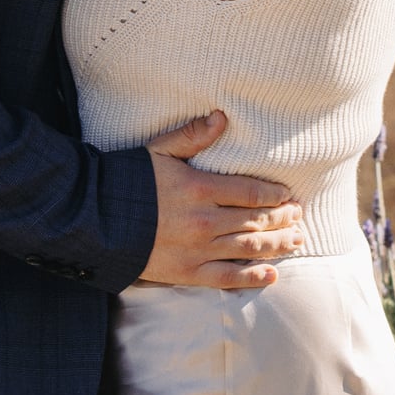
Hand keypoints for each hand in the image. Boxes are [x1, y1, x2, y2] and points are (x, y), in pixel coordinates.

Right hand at [137, 109, 304, 288]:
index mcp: (199, 188)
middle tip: (299, 216)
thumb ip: (192, 136)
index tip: (288, 195)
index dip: (274, 195)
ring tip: (297, 241)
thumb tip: (221, 117)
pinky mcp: (188, 273)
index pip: (250, 192)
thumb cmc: (127, 181)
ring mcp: (197, 250)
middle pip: (255, 220)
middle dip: (282, 218)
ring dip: (276, 244)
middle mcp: (204, 221)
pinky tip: (271, 275)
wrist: (96, 221)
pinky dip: (252, 278)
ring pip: (248, 248)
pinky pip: (227, 278)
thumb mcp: (158, 150)